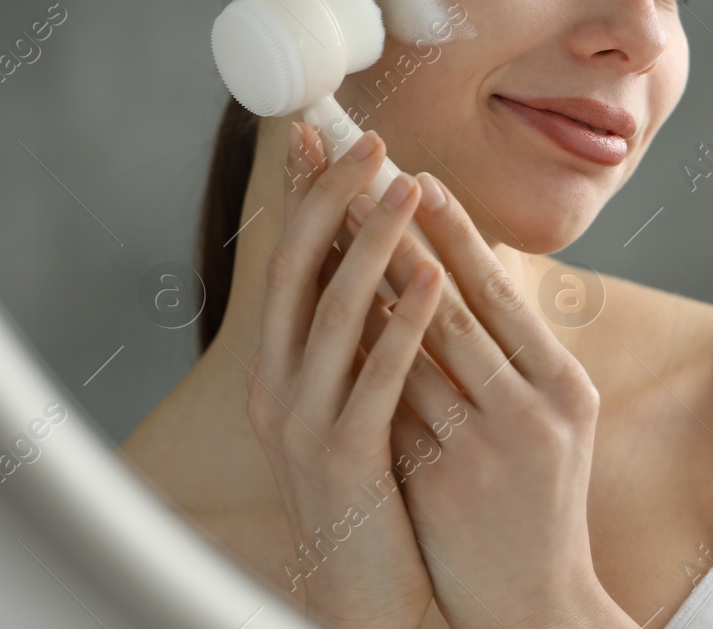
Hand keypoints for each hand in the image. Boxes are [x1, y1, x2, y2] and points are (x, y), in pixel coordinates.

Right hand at [241, 123, 444, 628]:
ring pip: (332, 316)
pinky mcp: (343, 460)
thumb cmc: (372, 483)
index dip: (300, 194)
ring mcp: (302, 425)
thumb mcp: (355, 394)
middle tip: (372, 140)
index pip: (286, 261)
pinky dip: (406, 321)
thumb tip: (380, 254)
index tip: (319, 130)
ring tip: (410, 187)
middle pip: (296, 273)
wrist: (372, 593)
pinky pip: (376, 377)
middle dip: (332, 200)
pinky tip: (436, 275)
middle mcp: (275, 388)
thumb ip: (359, 333)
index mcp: (277, 368)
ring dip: (372, 244)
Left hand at [343, 169, 626, 628]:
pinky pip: (390, 404)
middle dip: (404, 238)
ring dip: (370, 285)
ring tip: (333, 234)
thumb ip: (517, 358)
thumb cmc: (538, 505)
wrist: (534, 606)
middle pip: (456, 307)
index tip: (420, 179)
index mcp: (565, 386)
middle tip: (361, 178)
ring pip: (416, 350)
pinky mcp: (442, 482)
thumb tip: (469, 281)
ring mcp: (486, 448)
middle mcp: (532, 410)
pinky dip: (361, 356)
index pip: (503, 294)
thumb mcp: (554, 422)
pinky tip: (327, 320)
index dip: (458, 234)